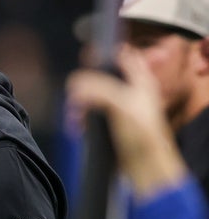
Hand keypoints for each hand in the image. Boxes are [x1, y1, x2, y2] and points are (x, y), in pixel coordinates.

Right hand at [65, 47, 186, 197]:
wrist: (143, 165)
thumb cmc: (142, 134)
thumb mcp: (120, 104)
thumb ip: (97, 89)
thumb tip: (74, 84)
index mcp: (138, 80)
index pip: (120, 56)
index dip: (103, 54)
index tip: (86, 56)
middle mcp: (128, 91)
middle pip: (99, 76)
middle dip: (83, 85)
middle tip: (75, 94)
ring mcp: (117, 108)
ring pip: (90, 96)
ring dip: (78, 105)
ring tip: (74, 117)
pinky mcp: (108, 124)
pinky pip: (88, 114)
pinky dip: (80, 119)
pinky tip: (76, 126)